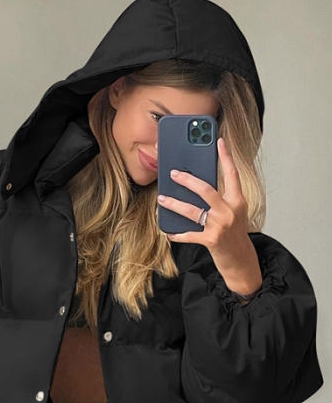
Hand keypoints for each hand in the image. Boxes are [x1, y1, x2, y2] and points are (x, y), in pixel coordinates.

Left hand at [157, 138, 261, 295]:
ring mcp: (220, 226)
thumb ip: (219, 201)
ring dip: (174, 204)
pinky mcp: (211, 240)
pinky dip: (177, 233)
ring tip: (162, 199)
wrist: (241, 261)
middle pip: (205, 190)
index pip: (232, 174)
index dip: (226, 157)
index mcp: (237, 201)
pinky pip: (189, 234)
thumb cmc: (234, 235)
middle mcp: (229, 211)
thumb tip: (195, 187)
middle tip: (174, 173)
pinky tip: (169, 231)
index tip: (219, 141)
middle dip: (187, 180)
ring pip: (192, 211)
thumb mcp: (232, 214)